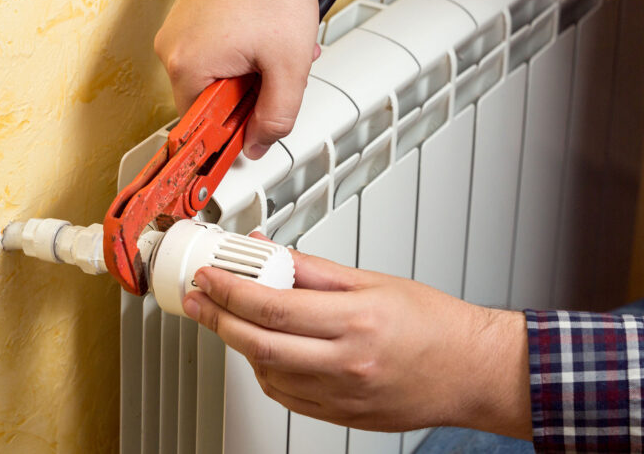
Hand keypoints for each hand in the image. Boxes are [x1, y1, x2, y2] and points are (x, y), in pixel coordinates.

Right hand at [155, 0, 329, 158]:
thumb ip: (276, 117)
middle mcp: (173, 47)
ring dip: (251, 72)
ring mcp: (178, 27)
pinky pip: (214, 49)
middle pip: (210, 101)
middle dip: (248, 96)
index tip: (244, 144)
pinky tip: (266, 33)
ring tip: (276, 48)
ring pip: (216, 75)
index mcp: (186, 66)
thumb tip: (259, 145)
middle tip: (276, 76)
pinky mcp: (190, 12)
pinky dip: (243, 50)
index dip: (231, 136)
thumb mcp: (288, 66)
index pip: (200, 128)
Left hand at [182, 243, 531, 439]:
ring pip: (268, 373)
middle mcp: (347, 363)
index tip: (209, 276)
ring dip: (238, 345)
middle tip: (199, 300)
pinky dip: (265, 371)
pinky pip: (287, 397)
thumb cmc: (434, 324)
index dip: (230, 290)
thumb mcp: (374, 281)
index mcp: (356, 321)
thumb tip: (272, 254)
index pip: (274, 306)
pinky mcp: (342, 416)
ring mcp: (343, 396)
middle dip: (217, 320)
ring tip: (228, 319)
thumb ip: (314, 270)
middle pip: (260, 344)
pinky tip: (262, 350)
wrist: (471, 370)